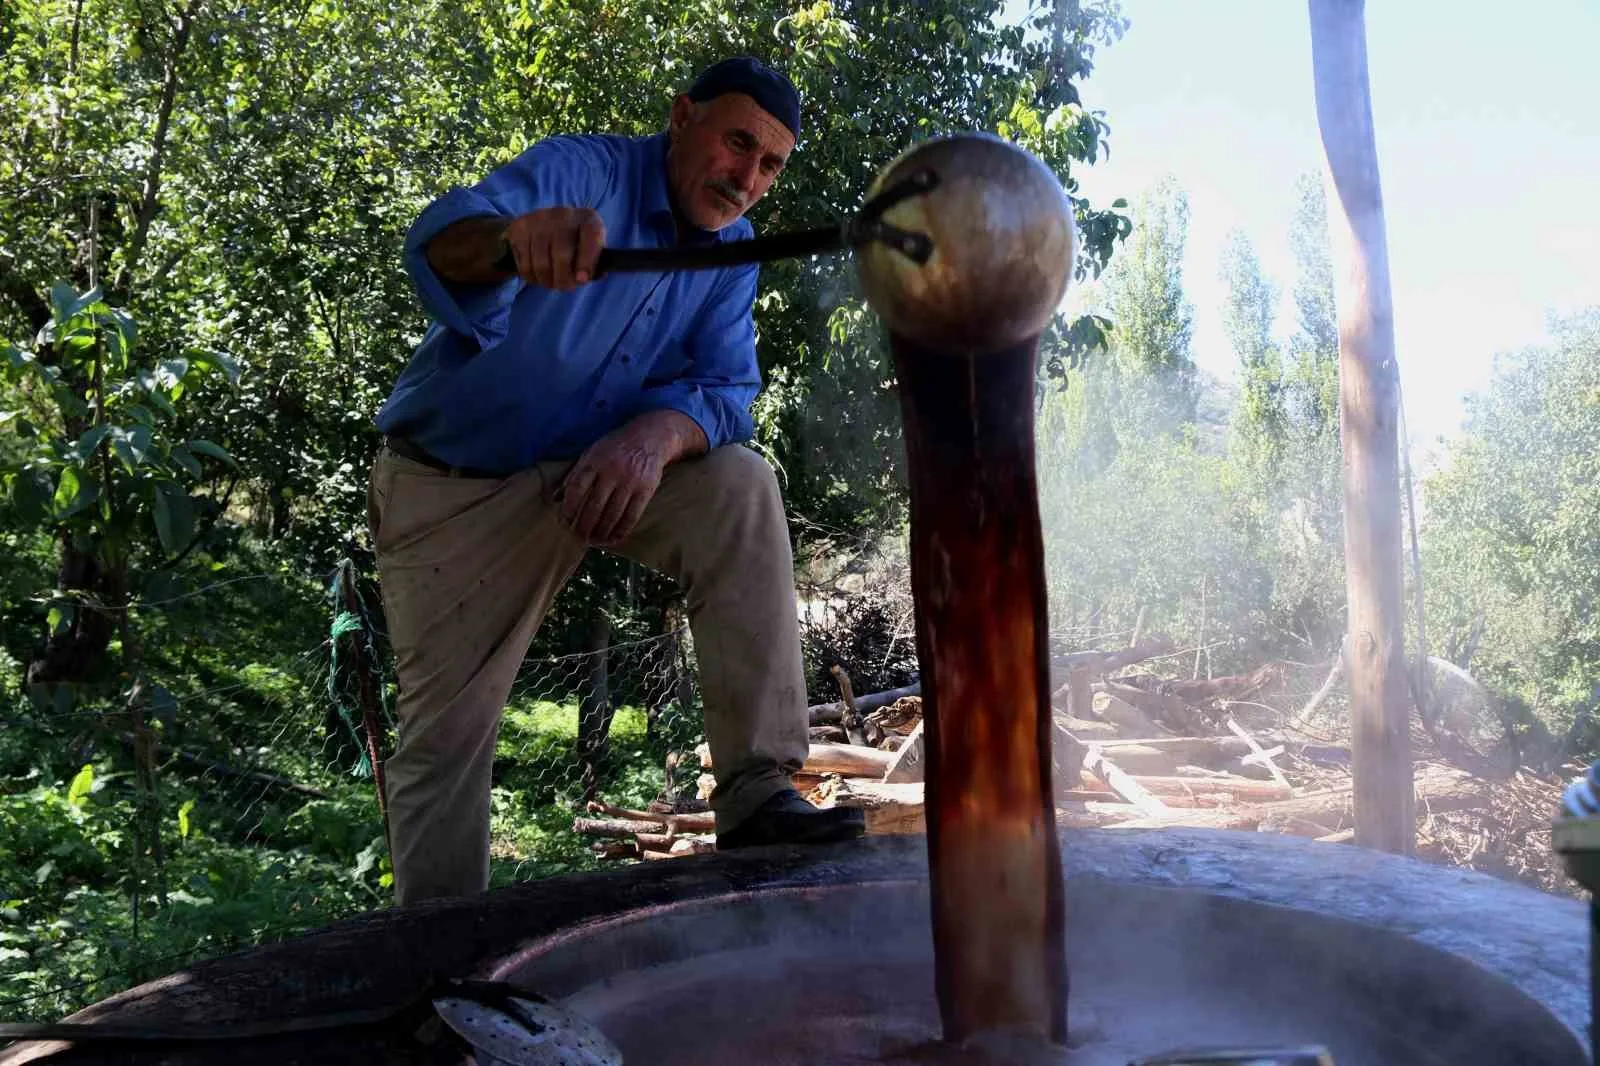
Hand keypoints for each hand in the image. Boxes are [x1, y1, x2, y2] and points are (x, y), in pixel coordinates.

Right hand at [503, 207, 605, 290]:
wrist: (546, 223)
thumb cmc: (575, 243)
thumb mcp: (591, 250)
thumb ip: (593, 267)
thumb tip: (582, 278)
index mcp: (588, 219)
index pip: (591, 238)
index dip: (586, 263)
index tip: (581, 280)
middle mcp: (564, 215)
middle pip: (561, 256)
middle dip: (563, 280)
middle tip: (564, 287)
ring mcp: (539, 219)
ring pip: (541, 264)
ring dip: (547, 281)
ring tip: (551, 282)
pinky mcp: (520, 228)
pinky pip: (525, 264)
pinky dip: (531, 277)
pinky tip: (538, 276)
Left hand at [558, 430, 666, 545]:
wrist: (650, 436)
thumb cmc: (615, 447)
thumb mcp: (591, 453)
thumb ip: (574, 474)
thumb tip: (555, 497)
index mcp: (595, 461)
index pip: (577, 488)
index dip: (569, 508)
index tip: (564, 521)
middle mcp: (612, 471)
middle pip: (594, 506)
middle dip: (584, 526)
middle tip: (578, 537)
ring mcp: (630, 481)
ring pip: (613, 514)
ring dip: (601, 532)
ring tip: (594, 541)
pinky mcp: (645, 490)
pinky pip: (632, 516)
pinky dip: (622, 530)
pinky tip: (614, 538)